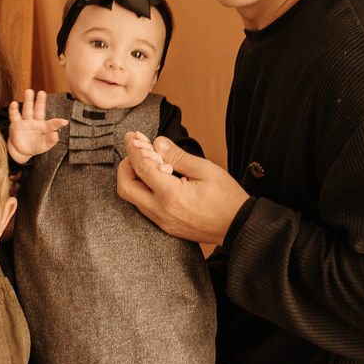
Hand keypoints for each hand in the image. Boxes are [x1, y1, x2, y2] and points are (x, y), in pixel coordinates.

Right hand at [7, 89, 68, 162]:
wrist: (21, 150)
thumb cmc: (36, 146)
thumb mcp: (44, 145)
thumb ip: (50, 141)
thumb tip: (56, 135)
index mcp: (45, 127)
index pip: (52, 124)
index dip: (58, 123)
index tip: (65, 122)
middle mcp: (35, 121)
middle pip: (38, 110)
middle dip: (40, 102)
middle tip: (42, 92)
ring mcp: (25, 122)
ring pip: (27, 110)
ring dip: (28, 101)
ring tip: (29, 92)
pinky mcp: (16, 124)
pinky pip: (15, 116)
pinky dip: (13, 110)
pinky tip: (14, 104)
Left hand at [117, 133, 248, 245]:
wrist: (238, 226)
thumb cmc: (227, 198)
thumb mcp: (205, 169)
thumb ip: (177, 156)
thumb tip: (158, 143)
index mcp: (171, 195)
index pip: (141, 167)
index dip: (134, 148)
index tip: (131, 136)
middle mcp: (161, 211)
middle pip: (125, 187)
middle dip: (126, 166)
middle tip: (137, 152)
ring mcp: (162, 221)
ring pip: (132, 198)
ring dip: (134, 178)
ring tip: (148, 163)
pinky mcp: (165, 226)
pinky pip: (144, 206)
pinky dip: (143, 190)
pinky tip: (156, 179)